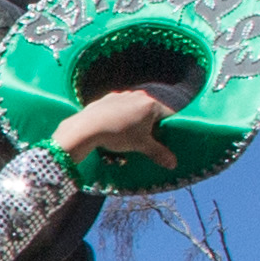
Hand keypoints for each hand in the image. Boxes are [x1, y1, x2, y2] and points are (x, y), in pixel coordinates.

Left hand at [51, 89, 176, 169]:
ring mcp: (122, 95)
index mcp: (152, 104)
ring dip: (133, 119)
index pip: (168, 114)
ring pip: (134, 108)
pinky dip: (118, 115)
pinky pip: (118, 107)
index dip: (166, 127)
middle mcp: (139, 96)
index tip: (161, 138)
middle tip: (143, 138)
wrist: (86, 128)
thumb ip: (158, 153)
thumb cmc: (117, 135)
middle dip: (149, 124)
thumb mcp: (140, 146)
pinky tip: (112, 126)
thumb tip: (173, 164)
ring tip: (125, 133)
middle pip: (151, 110)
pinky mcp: (107, 98)